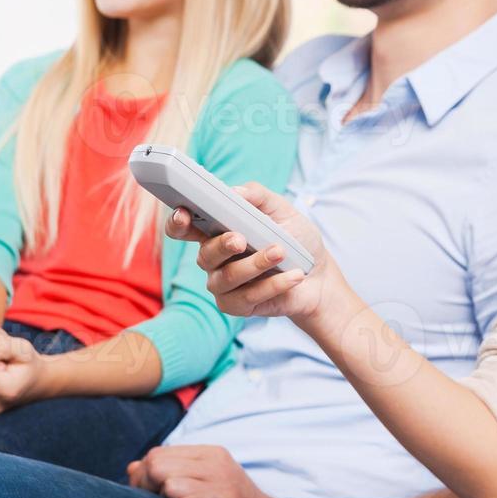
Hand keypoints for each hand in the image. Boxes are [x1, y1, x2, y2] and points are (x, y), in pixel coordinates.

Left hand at [127, 445, 281, 497]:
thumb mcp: (201, 483)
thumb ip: (168, 472)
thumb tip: (132, 468)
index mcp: (208, 453)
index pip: (157, 454)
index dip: (144, 477)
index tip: (150, 497)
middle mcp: (216, 463)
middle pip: (157, 465)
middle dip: (147, 489)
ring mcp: (223, 483)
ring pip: (169, 483)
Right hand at [167, 183, 348, 322]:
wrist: (318, 276)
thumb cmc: (295, 239)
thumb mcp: (283, 211)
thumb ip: (258, 197)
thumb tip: (234, 191)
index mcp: (217, 231)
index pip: (184, 228)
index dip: (178, 222)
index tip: (184, 213)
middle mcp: (214, 259)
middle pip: (205, 254)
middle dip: (222, 245)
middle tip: (240, 238)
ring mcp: (223, 284)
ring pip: (227, 277)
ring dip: (255, 264)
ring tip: (280, 252)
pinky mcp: (237, 306)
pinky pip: (248, 297)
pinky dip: (274, 285)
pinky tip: (294, 275)